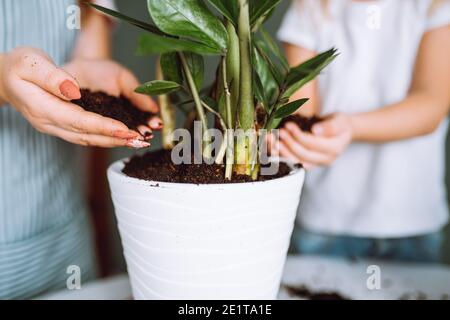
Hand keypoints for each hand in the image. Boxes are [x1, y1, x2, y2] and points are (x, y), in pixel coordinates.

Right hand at [0, 47, 156, 147]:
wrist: (5, 78)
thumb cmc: (18, 66)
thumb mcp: (30, 63)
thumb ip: (51, 77)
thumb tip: (74, 90)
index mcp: (42, 108)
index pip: (78, 121)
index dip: (103, 126)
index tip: (125, 129)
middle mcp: (50, 123)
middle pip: (86, 135)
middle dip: (115, 139)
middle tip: (140, 140)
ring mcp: (55, 127)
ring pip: (88, 139)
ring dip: (113, 141)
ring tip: (137, 141)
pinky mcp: (62, 126)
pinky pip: (86, 135)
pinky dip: (106, 137)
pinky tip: (123, 136)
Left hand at [269, 114, 353, 169]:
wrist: (342, 132)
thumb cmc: (340, 124)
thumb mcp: (340, 120)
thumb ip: (330, 126)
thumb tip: (315, 131)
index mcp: (335, 149)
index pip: (313, 144)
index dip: (299, 136)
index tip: (288, 125)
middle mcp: (326, 160)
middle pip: (303, 154)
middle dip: (288, 143)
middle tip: (279, 132)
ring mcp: (316, 164)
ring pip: (296, 161)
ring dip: (281, 152)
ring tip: (271, 139)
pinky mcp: (307, 164)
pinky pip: (292, 162)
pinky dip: (280, 155)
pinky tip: (271, 147)